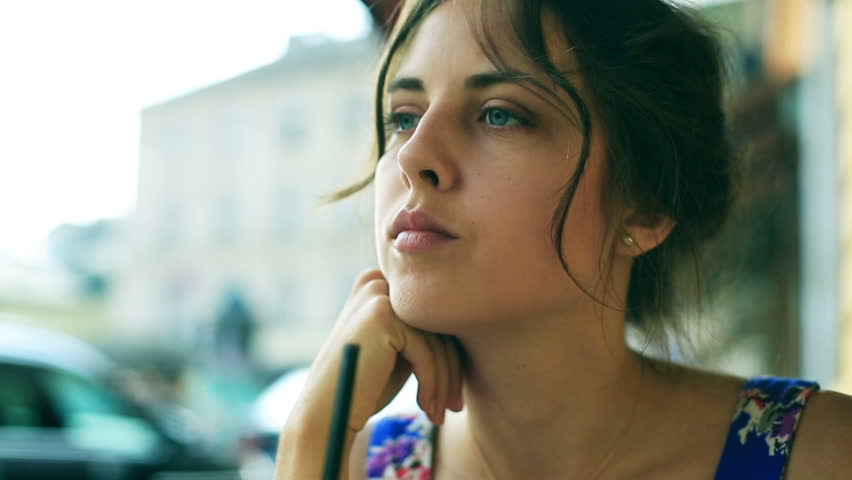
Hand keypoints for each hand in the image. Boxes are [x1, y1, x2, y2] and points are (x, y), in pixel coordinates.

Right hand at [288, 268, 463, 433]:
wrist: (326, 413)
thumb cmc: (364, 386)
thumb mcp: (399, 351)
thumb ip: (425, 332)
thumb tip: (471, 327)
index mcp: (380, 285)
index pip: (433, 317)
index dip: (450, 355)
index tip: (455, 393)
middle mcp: (377, 282)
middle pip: (437, 325)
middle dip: (451, 371)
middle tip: (455, 407)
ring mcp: (378, 295)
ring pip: (436, 342)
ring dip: (443, 383)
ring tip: (440, 414)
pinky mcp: (382, 314)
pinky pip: (426, 353)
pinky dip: (432, 385)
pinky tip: (427, 409)